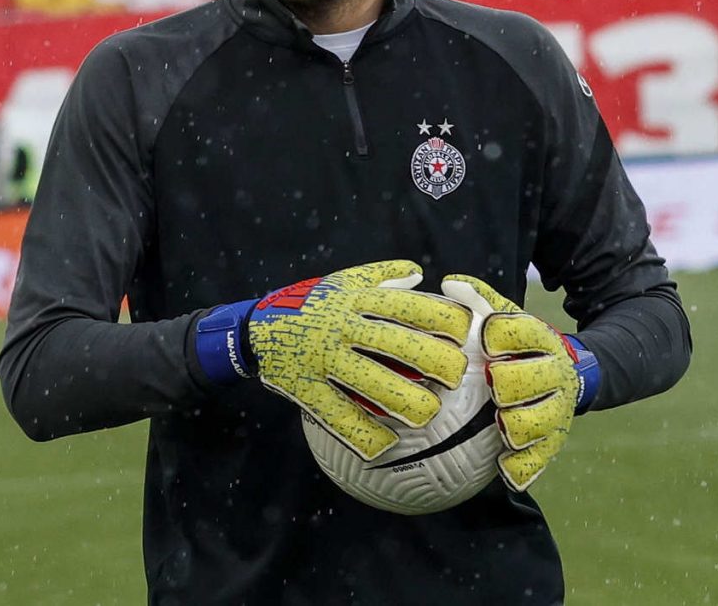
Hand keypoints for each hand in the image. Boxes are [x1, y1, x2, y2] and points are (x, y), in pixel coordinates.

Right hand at [194, 260, 470, 459]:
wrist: (253, 329)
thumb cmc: (308, 302)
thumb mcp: (341, 280)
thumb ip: (380, 275)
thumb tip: (419, 273)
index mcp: (354, 299)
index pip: (407, 305)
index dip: (441, 317)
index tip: (464, 332)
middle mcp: (342, 328)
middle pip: (398, 345)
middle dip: (434, 361)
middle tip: (456, 376)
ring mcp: (324, 360)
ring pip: (372, 384)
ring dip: (405, 402)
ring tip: (427, 413)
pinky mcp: (307, 390)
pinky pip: (339, 416)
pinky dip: (364, 434)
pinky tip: (386, 444)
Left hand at [444, 275, 599, 491]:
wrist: (571, 374)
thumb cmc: (519, 346)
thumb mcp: (506, 318)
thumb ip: (479, 301)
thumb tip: (449, 283)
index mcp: (540, 338)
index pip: (516, 331)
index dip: (496, 336)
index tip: (486, 343)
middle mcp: (554, 373)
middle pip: (522, 380)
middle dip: (504, 383)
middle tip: (492, 385)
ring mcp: (557, 410)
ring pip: (532, 423)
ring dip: (511, 425)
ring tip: (498, 422)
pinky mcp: (554, 442)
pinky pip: (537, 461)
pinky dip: (520, 467)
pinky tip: (502, 464)